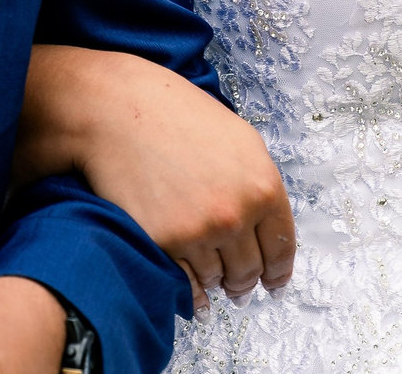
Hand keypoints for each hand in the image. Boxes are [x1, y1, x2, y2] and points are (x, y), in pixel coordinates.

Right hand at [18, 45, 294, 309]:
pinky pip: (184, 283)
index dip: (278, 272)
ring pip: (217, 279)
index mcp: (263, 186)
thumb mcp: (240, 141)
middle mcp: (236, 214)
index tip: (273, 282)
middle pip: (250, 271)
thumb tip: (266, 228)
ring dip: (216, 283)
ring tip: (212, 281)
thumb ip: (258, 186)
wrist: (119, 110)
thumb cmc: (177, 116)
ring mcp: (198, 232)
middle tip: (239, 288)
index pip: (281, 248)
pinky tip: (192, 292)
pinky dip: (191, 292)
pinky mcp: (162, 243)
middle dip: (244, 282)